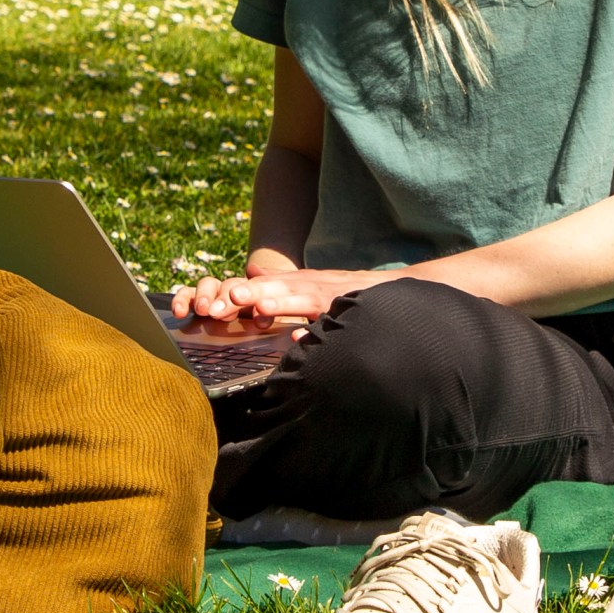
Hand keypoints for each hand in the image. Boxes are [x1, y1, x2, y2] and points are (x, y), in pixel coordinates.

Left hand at [168, 266, 387, 328]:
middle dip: (246, 296)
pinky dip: (315, 326)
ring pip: (301, 297)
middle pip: (276, 286)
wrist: (407, 290)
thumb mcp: (316, 288)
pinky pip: (332, 319)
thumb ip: (286, 286)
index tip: (206, 306)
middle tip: (217, 305)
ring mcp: (335, 296)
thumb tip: (252, 275)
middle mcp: (315, 285)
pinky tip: (297, 337)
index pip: (263, 284)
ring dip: (276, 302)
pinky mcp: (354, 310)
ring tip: (252, 308)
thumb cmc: (356, 295)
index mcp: (302, 283)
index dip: (235, 293)